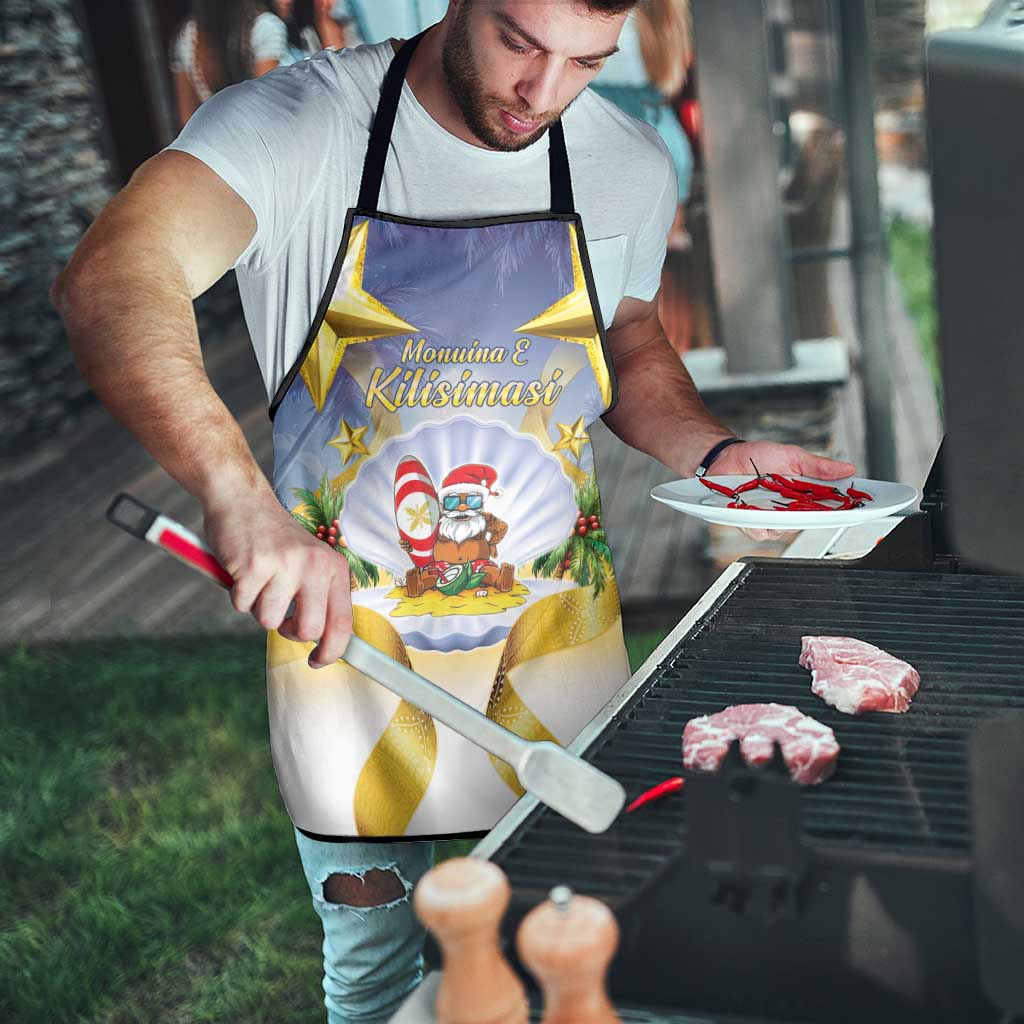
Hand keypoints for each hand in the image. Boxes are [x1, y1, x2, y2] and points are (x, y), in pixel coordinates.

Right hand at [203, 488, 352, 668]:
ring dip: (258, 608)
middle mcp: (315, 565)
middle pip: (308, 630)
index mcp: (334, 567)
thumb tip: (323, 642)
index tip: (317, 661)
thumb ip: (319, 596)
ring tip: (259, 581)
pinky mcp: (253, 566)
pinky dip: (238, 595)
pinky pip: (242, 606)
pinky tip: (242, 571)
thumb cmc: (274, 539)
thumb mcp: (310, 562)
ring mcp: (285, 565)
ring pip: (269, 621)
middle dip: (289, 632)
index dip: (332, 651)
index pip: (342, 622)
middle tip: (280, 615)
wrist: (242, 500)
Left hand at [709, 441, 856, 541]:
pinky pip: (759, 532)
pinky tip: (754, 512)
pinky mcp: (749, 523)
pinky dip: (758, 524)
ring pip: (783, 531)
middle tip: (813, 506)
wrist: (726, 457)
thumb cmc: (758, 456)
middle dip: (812, 517)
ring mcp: (769, 518)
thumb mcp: (792, 456)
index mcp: (803, 495)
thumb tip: (848, 468)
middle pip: (808, 523)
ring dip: (781, 519)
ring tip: (774, 503)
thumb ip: (818, 466)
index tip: (857, 508)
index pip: (828, 508)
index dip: (844, 510)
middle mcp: (788, 510)